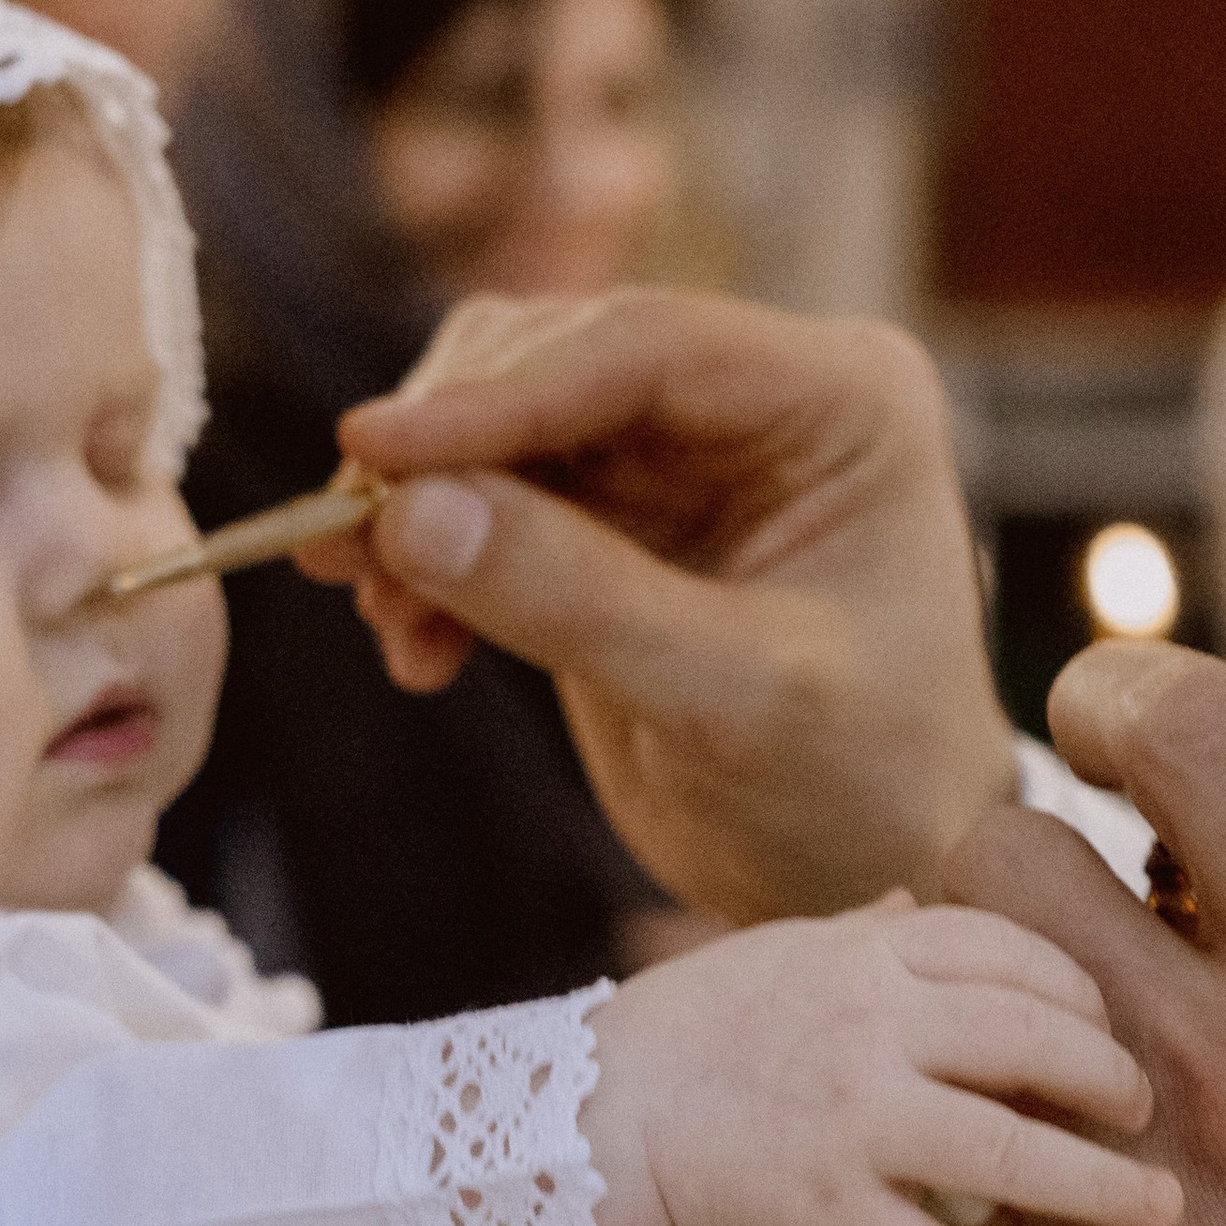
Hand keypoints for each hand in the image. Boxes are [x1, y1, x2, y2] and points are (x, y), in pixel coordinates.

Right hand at [301, 288, 1015, 924]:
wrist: (872, 876)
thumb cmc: (857, 786)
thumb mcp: (735, 700)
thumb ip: (580, 601)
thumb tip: (413, 513)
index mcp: (840, 399)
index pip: (643, 349)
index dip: (498, 397)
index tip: (373, 450)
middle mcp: (758, 399)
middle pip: (551, 360)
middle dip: (442, 452)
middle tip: (353, 552)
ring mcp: (679, 454)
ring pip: (499, 423)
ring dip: (421, 511)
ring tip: (388, 619)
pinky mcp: (613, 520)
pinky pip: (483, 498)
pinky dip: (433, 563)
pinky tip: (421, 651)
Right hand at [581, 893, 1179, 1225]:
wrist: (582, 1121)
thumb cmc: (686, 1035)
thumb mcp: (776, 956)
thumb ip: (862, 934)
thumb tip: (926, 898)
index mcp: (864, 959)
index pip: (1010, 949)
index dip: (1078, 991)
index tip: (1106, 1028)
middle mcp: (868, 1028)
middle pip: (1033, 1036)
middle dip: (1109, 1075)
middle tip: (1146, 1114)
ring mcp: (849, 1123)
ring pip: (1008, 1149)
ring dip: (1098, 1186)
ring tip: (1159, 1211)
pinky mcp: (822, 1215)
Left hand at [902, 641, 1225, 1225]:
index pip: (1183, 733)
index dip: (1131, 695)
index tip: (1126, 733)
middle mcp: (1205, 1068)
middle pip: (1004, 854)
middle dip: (1024, 857)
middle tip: (1070, 916)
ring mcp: (1098, 1198)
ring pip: (924, 1004)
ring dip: (953, 995)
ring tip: (1013, 1037)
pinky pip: (877, 1202)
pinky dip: (877, 1165)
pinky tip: (922, 1161)